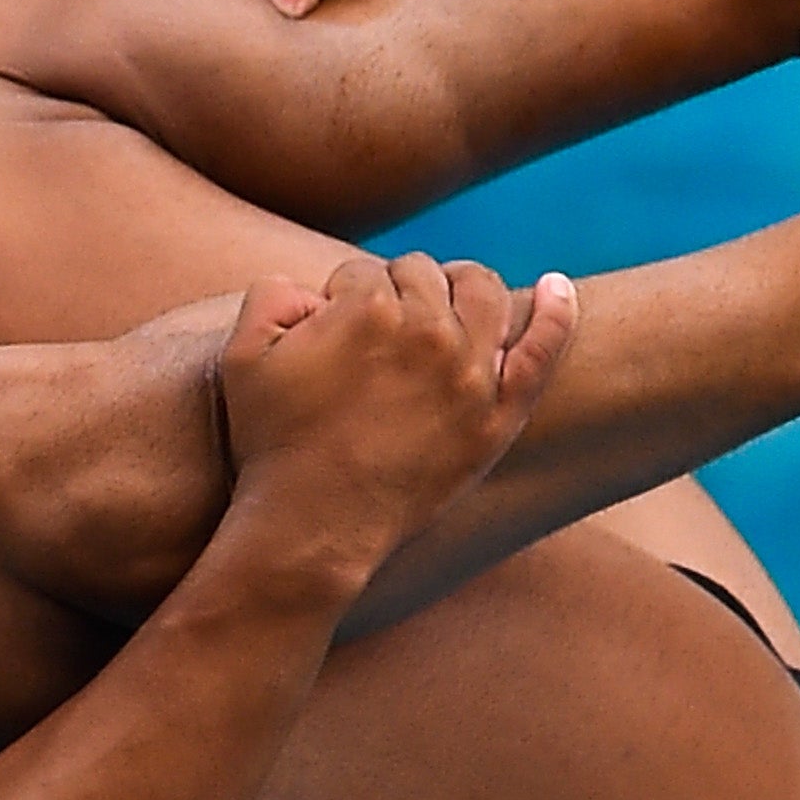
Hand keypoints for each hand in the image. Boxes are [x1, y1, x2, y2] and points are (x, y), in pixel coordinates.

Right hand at [215, 254, 576, 590]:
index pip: (362, 273)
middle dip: (395, 292)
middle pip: (421, 275)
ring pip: (483, 292)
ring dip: (462, 285)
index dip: (339, 300)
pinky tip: (557, 286)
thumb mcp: (243, 356)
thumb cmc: (272, 443)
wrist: (312, 527)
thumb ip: (271, 295)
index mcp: (367, 308)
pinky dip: (557, 311)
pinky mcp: (497, 417)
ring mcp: (471, 374)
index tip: (328, 337)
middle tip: (375, 339)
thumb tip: (315, 291)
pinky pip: (543, 350)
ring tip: (447, 302)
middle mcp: (428, 332)